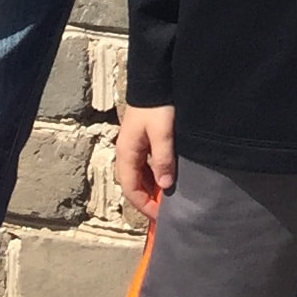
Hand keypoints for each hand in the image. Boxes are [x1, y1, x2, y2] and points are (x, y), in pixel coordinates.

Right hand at [117, 104, 177, 218]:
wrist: (154, 80)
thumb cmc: (157, 107)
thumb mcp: (162, 133)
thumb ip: (162, 160)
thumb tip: (165, 187)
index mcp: (126, 154)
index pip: (131, 190)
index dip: (144, 206)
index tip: (161, 216)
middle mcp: (127, 153)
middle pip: (133, 185)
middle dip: (148, 200)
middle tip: (167, 211)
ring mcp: (134, 147)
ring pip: (140, 176)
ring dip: (152, 188)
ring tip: (169, 198)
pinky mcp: (142, 141)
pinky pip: (146, 166)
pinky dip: (155, 176)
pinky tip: (168, 178)